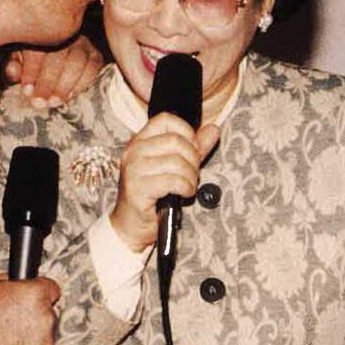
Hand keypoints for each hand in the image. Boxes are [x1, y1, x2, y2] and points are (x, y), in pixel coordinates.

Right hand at [0, 275, 60, 344]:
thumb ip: (11, 282)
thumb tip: (17, 283)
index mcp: (35, 295)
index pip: (52, 289)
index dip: (40, 293)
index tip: (34, 299)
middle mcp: (44, 319)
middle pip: (48, 315)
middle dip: (34, 318)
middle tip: (12, 323)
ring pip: (45, 339)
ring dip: (32, 339)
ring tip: (7, 340)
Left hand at [3, 35, 102, 106]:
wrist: (50, 59)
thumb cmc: (29, 61)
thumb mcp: (16, 61)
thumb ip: (13, 67)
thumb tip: (13, 72)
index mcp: (39, 31)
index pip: (37, 48)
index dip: (32, 71)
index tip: (27, 92)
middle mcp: (62, 32)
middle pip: (58, 54)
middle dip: (48, 82)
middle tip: (40, 102)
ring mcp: (81, 42)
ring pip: (77, 60)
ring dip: (65, 85)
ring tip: (54, 102)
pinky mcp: (94, 54)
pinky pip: (93, 66)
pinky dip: (82, 83)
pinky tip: (70, 96)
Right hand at [110, 113, 219, 251]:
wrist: (131, 225)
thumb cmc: (152, 195)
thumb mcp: (174, 167)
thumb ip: (194, 147)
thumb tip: (214, 129)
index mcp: (140, 141)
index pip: (166, 119)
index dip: (186, 132)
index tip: (192, 150)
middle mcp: (134, 151)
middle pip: (175, 141)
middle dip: (193, 159)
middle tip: (192, 174)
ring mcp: (134, 169)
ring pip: (176, 161)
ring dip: (191, 177)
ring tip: (188, 186)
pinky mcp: (138, 188)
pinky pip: (173, 181)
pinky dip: (185, 188)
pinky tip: (183, 194)